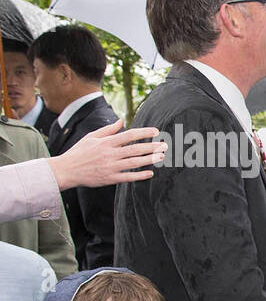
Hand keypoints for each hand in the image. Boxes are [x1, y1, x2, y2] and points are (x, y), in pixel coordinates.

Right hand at [47, 120, 166, 188]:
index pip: (129, 135)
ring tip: (161, 157)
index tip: (156, 131)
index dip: (144, 132)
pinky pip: (128, 177)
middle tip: (165, 145)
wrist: (65, 170)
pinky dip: (140, 175)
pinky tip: (150, 173)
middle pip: (135, 149)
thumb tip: (121, 121)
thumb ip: (108, 130)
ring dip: (149, 160)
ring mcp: (110, 167)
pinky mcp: (109, 178)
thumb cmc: (79, 152)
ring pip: (134, 163)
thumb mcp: (91, 137)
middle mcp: (109, 154)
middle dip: (152, 147)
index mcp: (106, 142)